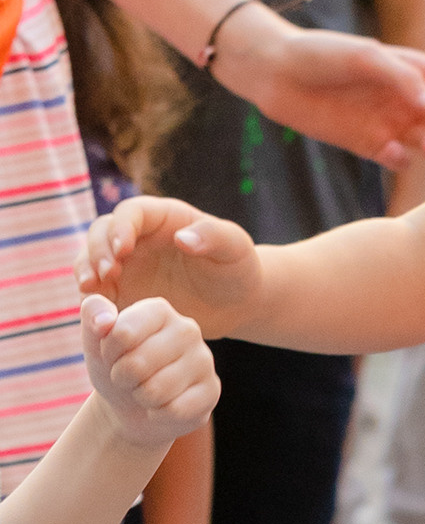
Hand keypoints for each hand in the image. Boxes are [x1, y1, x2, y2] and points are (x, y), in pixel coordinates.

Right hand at [79, 197, 264, 339]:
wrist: (236, 304)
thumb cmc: (238, 269)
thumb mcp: (234, 248)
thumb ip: (213, 236)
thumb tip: (182, 238)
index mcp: (162, 218)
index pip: (131, 212)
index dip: (121, 227)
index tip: (123, 248)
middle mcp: (137, 237)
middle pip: (101, 232)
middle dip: (98, 249)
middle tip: (106, 272)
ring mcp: (126, 264)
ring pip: (91, 258)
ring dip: (86, 270)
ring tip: (92, 288)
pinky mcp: (122, 292)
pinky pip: (97, 291)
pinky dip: (92, 298)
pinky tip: (97, 310)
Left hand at [80, 293, 218, 454]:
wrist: (130, 406)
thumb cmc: (114, 366)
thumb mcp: (95, 339)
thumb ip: (92, 313)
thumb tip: (104, 322)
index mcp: (159, 310)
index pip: (122, 333)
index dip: (108, 353)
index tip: (112, 354)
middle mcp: (187, 329)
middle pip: (137, 364)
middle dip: (122, 378)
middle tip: (128, 376)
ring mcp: (204, 360)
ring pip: (156, 390)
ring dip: (140, 397)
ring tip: (145, 390)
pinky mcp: (212, 391)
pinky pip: (174, 410)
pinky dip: (158, 414)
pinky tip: (163, 406)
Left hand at [212, 11, 424, 172]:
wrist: (274, 73)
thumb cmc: (321, 54)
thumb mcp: (366, 56)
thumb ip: (404, 79)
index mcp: (412, 70)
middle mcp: (406, 98)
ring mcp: (389, 123)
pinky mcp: (369, 145)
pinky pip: (396, 157)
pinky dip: (400, 159)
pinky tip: (391, 152)